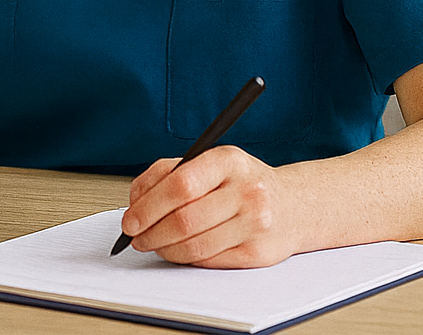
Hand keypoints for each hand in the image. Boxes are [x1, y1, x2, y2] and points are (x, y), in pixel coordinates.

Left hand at [119, 145, 302, 267]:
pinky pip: (209, 261)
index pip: (180, 185)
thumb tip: (135, 202)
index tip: (130, 219)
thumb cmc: (241, 183)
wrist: (292, 206)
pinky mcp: (258, 253)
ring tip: (154, 244)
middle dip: (150, 232)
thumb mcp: (209, 163)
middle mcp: (247, 190)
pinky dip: (186, 258)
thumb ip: (168, 174)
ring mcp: (256, 223)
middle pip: (184, 219)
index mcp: (228, 160)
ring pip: (195, 245)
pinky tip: (179, 250)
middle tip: (136, 236)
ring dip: (165, 249)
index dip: (148, 206)